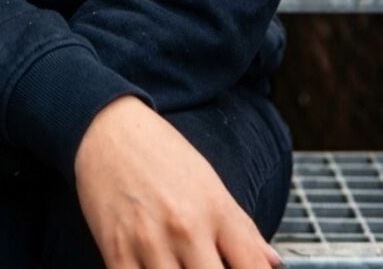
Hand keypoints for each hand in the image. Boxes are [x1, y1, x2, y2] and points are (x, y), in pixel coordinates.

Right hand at [74, 95, 283, 268]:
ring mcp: (149, 242)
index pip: (252, 268)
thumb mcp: (210, 183)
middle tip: (208, 267)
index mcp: (216, 210)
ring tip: (182, 268)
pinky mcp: (115, 251)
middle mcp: (186, 227)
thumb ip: (243, 230)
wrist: (107, 128)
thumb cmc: (162, 155)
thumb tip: (274, 264)